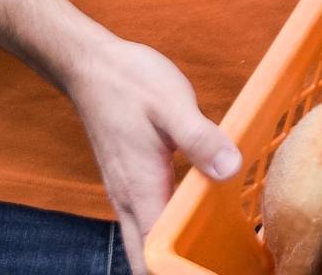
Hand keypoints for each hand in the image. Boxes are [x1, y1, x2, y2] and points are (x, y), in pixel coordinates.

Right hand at [59, 36, 241, 273]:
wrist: (90, 67)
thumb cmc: (130, 82)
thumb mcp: (172, 104)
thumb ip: (201, 139)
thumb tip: (231, 169)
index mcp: (141, 189)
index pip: (156, 254)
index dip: (180, 271)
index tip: (211, 271)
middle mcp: (129, 200)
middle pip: (146, 259)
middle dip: (172, 270)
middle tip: (214, 267)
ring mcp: (125, 193)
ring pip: (143, 243)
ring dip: (169, 255)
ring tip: (209, 256)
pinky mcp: (128, 183)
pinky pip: (144, 222)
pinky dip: (165, 233)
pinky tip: (193, 223)